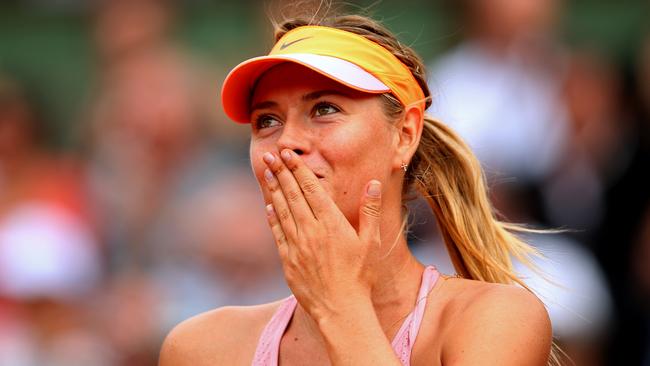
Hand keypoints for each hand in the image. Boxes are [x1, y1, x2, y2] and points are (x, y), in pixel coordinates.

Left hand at [262, 149, 382, 321]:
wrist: (341, 310)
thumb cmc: (360, 276)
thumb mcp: (371, 242)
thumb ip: (371, 211)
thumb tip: (373, 184)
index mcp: (331, 223)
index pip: (311, 188)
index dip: (298, 169)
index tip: (288, 153)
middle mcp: (311, 230)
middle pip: (293, 195)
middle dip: (281, 172)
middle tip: (270, 155)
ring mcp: (297, 245)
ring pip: (282, 210)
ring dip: (273, 190)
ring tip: (266, 172)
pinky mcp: (288, 260)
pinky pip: (278, 233)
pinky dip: (272, 217)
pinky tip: (268, 206)